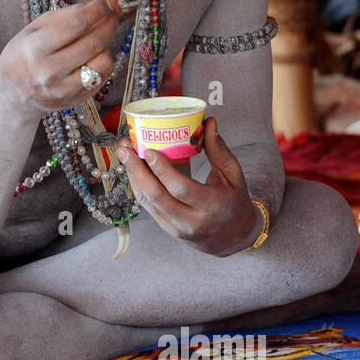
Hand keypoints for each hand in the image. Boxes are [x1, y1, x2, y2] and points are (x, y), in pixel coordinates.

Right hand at [0, 0, 121, 115]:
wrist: (12, 94)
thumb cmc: (22, 57)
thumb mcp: (31, 30)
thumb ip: (61, 16)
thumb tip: (93, 6)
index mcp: (35, 48)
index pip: (76, 24)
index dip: (98, 9)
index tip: (109, 0)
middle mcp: (50, 71)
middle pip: (94, 42)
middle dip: (110, 22)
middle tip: (114, 11)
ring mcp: (64, 89)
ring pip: (103, 62)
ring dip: (107, 44)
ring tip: (97, 38)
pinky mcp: (75, 100)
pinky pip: (103, 77)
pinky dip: (103, 61)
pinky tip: (94, 54)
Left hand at [116, 116, 260, 255]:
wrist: (234, 237)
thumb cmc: (235, 202)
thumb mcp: (233, 175)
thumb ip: (219, 150)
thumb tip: (209, 122)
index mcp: (213, 205)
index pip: (182, 189)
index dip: (163, 170)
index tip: (149, 151)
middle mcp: (193, 220)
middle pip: (157, 196)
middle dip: (137, 170)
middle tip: (126, 149)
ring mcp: (178, 228)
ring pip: (148, 202)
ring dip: (133, 177)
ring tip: (125, 155)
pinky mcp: (168, 230)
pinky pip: (148, 207)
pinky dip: (139, 187)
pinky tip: (133, 171)